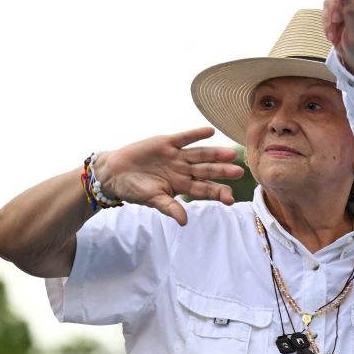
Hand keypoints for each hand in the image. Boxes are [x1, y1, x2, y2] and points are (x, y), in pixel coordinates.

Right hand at [93, 128, 241, 224]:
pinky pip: (185, 138)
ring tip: (230, 153)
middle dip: (222, 172)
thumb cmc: (135, 189)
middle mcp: (184, 170)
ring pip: (200, 154)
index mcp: (183, 186)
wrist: (114, 173)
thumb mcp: (153, 200)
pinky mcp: (167, 142)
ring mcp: (177, 156)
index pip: (205, 190)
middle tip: (238, 172)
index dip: (218, 193)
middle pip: (207, 171)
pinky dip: (196, 134)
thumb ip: (169, 208)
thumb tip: (184, 221)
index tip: (230, 199)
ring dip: (215, 154)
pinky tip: (210, 131)